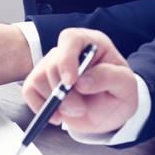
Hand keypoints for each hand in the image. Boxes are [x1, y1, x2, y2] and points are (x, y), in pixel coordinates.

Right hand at [22, 28, 138, 133]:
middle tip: (80, 108)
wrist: (110, 112)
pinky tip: (58, 115)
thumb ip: (109, 78)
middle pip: (53, 64)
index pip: (71, 39)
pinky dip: (40, 107)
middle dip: (65, 93)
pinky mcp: (42, 82)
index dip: (67, 59)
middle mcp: (70, 51)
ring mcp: (53, 65)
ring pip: (39, 78)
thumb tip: (83, 81)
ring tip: (75, 111)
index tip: (71, 82)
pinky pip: (29, 90)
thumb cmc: (119, 93)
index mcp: (92, 43)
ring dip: (55, 102)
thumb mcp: (126, 85)